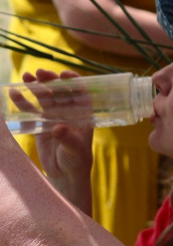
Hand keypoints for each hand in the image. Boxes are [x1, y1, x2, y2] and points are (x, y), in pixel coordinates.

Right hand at [13, 70, 93, 196]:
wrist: (65, 173)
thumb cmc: (77, 160)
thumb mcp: (76, 149)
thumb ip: (68, 137)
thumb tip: (58, 128)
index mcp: (84, 113)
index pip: (81, 92)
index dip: (74, 81)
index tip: (65, 74)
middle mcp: (69, 112)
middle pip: (60, 91)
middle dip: (51, 81)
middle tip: (41, 72)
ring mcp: (54, 116)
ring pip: (45, 97)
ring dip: (36, 86)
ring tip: (26, 75)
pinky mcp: (40, 123)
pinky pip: (31, 110)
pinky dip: (22, 101)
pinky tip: (14, 91)